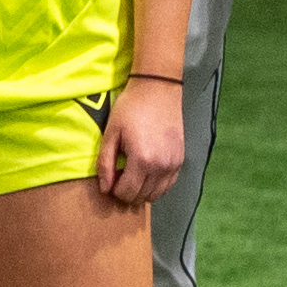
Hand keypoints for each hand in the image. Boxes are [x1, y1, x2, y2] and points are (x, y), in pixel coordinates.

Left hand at [98, 69, 186, 209]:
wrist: (158, 89)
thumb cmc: (131, 108)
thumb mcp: (111, 133)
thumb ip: (105, 163)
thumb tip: (105, 188)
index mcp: (142, 160)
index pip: (126, 193)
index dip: (114, 189)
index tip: (112, 175)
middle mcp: (161, 167)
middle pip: (141, 197)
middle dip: (128, 191)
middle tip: (121, 173)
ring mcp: (173, 164)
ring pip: (156, 194)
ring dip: (142, 189)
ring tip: (134, 171)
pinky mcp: (180, 160)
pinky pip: (168, 185)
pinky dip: (156, 184)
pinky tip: (148, 170)